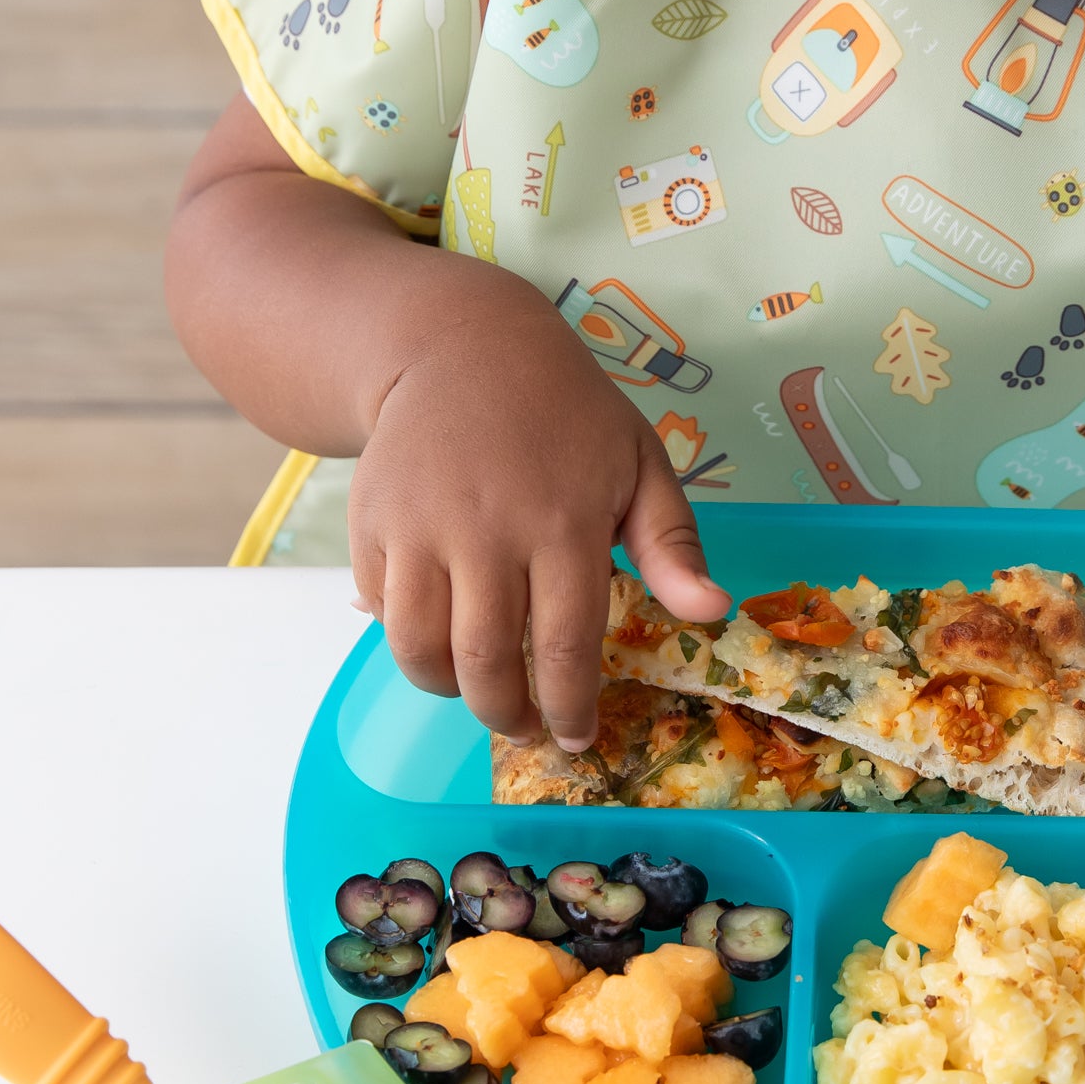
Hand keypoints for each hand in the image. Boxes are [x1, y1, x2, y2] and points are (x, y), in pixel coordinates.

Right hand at [349, 305, 728, 748]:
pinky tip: (439, 642)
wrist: (461, 345)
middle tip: (526, 730)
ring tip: (482, 694)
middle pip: (487, 664)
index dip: (570, 707)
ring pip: (422, 652)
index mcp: (565, 525)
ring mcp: (421, 530)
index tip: (576, 738)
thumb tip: (712, 613)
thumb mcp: (639, 464)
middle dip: (508, 718)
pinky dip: (407, 644)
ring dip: (452, 692)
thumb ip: (673, 544)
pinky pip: (382, 614)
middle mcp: (488, 533)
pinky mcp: (373, 525)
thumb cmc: (567, 413)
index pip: (567, 647)